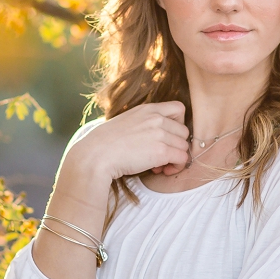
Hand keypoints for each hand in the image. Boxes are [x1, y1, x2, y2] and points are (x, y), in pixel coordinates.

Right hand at [65, 101, 190, 180]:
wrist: (95, 155)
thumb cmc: (105, 143)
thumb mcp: (125, 122)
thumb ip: (143, 123)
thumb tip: (154, 137)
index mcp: (147, 109)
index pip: (179, 108)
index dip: (178, 124)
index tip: (169, 136)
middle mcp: (156, 118)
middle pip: (184, 131)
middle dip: (176, 144)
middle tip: (163, 156)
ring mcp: (160, 134)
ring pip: (184, 146)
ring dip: (175, 158)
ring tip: (160, 165)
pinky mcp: (161, 151)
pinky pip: (182, 158)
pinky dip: (176, 167)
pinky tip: (161, 170)